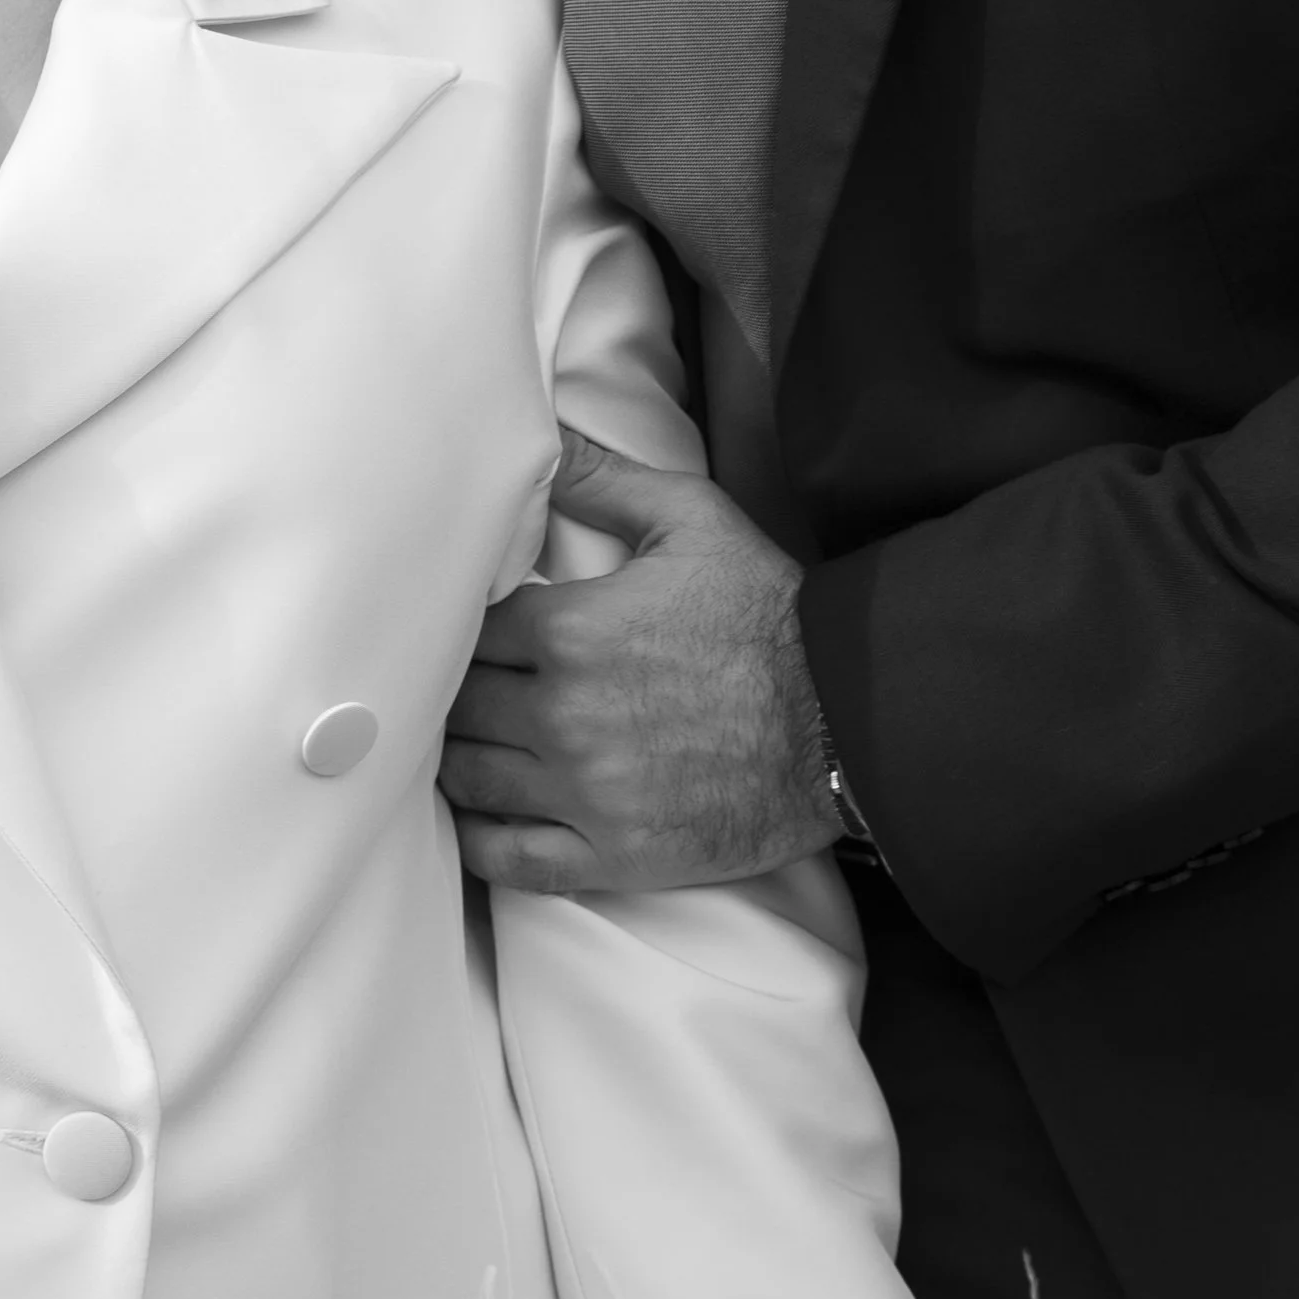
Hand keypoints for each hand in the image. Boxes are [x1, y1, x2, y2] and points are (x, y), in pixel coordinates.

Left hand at [442, 431, 838, 891]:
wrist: (848, 722)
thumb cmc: (768, 616)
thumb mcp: (693, 520)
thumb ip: (604, 481)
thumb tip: (544, 439)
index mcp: (570, 631)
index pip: (466, 630)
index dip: (460, 627)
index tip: (462, 628)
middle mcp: (563, 715)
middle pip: (456, 705)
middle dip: (450, 691)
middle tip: (456, 685)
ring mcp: (585, 793)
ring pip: (469, 778)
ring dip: (457, 758)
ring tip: (466, 740)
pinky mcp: (612, 856)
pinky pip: (510, 859)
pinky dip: (481, 840)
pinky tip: (479, 817)